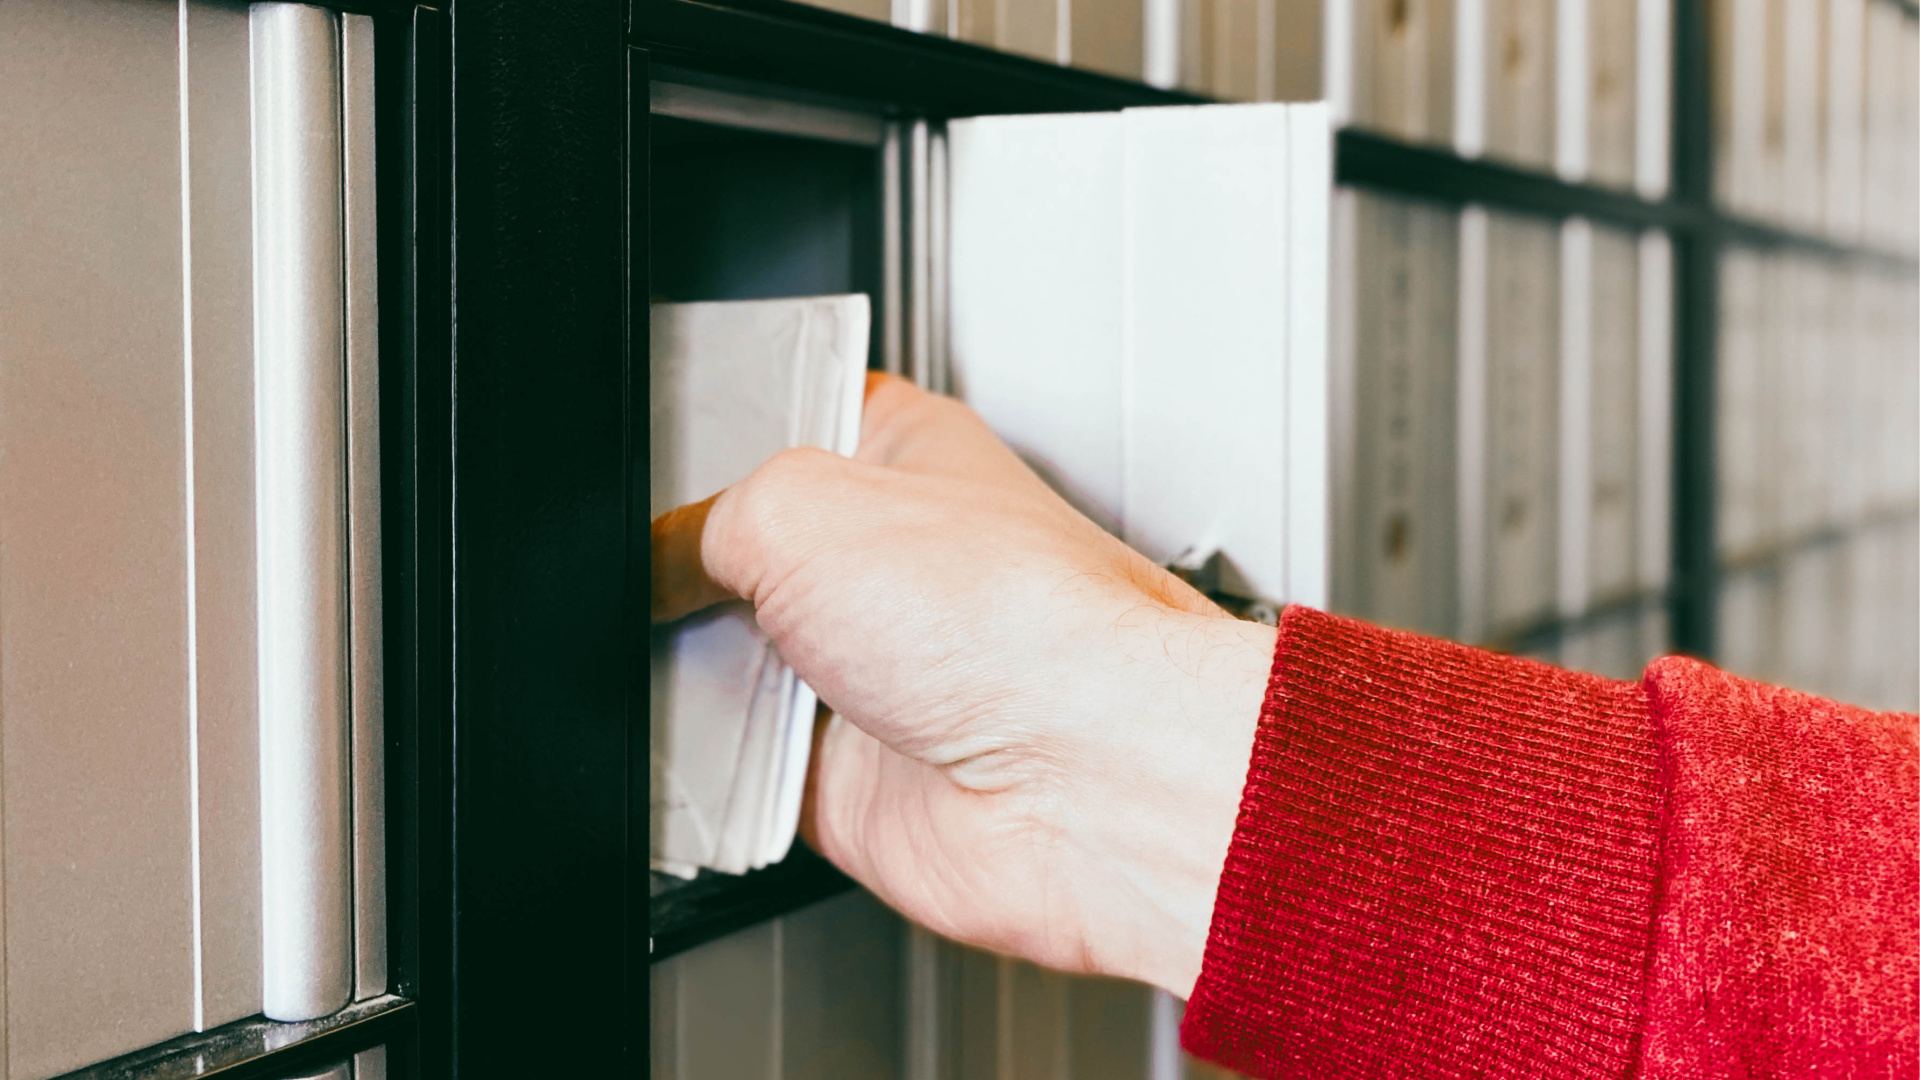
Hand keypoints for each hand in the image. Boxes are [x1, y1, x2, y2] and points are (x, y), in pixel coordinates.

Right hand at [651, 374, 1273, 995]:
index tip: (648, 473)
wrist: (1082, 777)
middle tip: (676, 585)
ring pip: (724, 667)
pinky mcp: (847, 774)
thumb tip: (656, 569)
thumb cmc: (1014, 617)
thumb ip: (697, 525)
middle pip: (729, 557)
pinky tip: (732, 749)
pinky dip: (715, 772)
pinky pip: (736, 772)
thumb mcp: (796, 504)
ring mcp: (868, 671)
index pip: (766, 422)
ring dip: (702, 679)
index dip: (697, 445)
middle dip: (689, 578)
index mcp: (892, 452)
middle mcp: (885, 562)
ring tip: (718, 670)